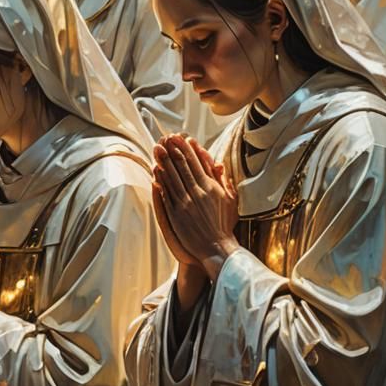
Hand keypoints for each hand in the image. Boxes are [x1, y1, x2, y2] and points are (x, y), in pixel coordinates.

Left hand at [153, 134, 238, 279]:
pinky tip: (156, 170)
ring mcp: (186, 203)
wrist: (217, 248)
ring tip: (158, 148)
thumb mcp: (230, 200)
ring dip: (164, 161)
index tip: (182, 138)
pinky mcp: (177, 214)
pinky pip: (167, 193)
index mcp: (212, 187)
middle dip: (174, 150)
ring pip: (173, 177)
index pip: (198, 163)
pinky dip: (161, 181)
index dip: (189, 150)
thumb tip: (218, 163)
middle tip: (166, 137)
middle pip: (184, 166)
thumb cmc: (225, 225)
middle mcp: (198, 192)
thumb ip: (223, 180)